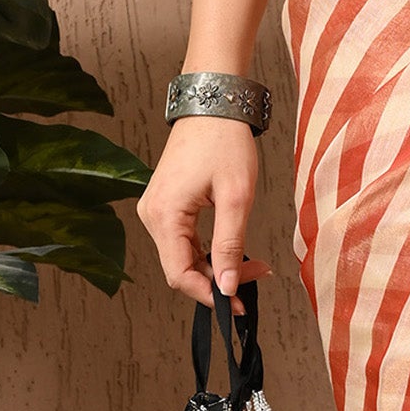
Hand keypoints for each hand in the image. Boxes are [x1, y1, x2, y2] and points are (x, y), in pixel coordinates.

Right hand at [137, 114, 274, 307]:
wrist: (213, 106)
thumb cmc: (224, 143)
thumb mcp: (236, 197)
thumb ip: (230, 244)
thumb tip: (228, 286)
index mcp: (164, 215)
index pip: (179, 275)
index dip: (209, 295)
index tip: (239, 304)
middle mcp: (151, 216)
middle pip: (181, 269)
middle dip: (219, 280)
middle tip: (258, 277)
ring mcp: (156, 211)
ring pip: (184, 257)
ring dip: (217, 267)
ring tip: (254, 264)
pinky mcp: (165, 206)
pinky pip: (184, 241)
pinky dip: (209, 251)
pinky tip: (235, 251)